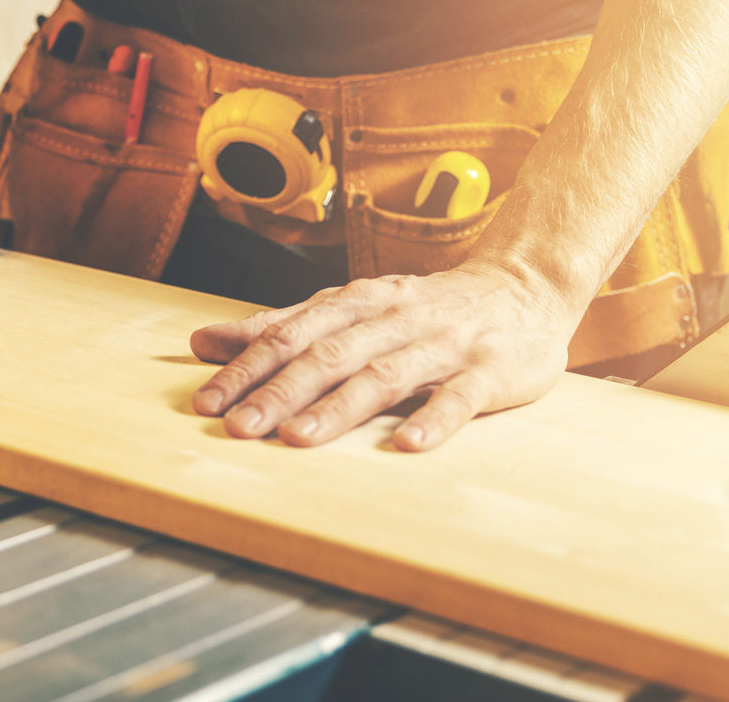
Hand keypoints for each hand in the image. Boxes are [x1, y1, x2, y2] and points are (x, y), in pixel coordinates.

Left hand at [187, 264, 580, 450]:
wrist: (525, 284)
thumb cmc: (423, 306)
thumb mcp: (348, 308)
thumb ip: (281, 326)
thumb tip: (203, 341)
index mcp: (356, 303)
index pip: (291, 335)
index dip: (246, 367)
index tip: (206, 402)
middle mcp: (395, 319)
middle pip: (329, 355)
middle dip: (279, 391)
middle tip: (238, 427)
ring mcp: (443, 344)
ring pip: (384, 374)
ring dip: (338, 408)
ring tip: (297, 438)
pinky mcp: (491, 370)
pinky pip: (460, 396)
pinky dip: (433, 419)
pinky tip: (406, 444)